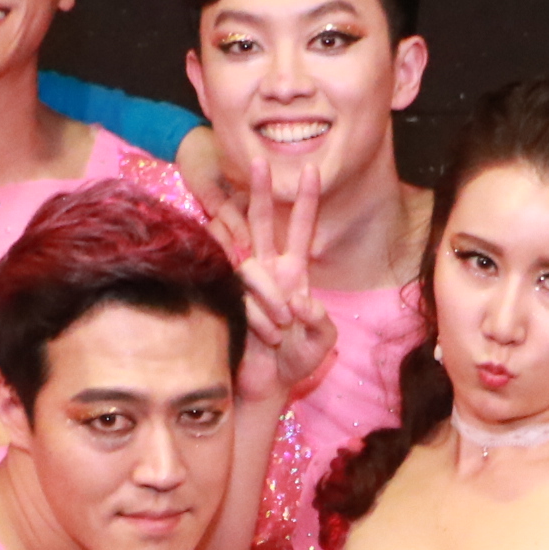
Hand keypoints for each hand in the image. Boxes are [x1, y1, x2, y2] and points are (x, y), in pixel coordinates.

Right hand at [209, 158, 336, 401]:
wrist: (262, 388)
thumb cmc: (293, 363)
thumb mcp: (321, 343)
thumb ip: (321, 321)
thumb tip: (300, 299)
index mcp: (293, 273)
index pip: (301, 229)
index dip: (306, 202)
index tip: (313, 171)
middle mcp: (267, 270)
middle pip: (262, 222)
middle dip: (261, 192)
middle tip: (258, 161)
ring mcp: (244, 283)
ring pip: (252, 269)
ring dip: (269, 300)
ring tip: (279, 331)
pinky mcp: (226, 299)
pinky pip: (239, 293)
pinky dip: (257, 315)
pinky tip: (262, 333)